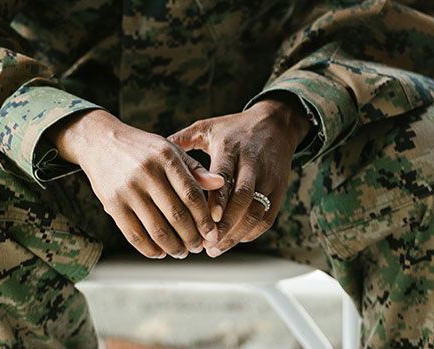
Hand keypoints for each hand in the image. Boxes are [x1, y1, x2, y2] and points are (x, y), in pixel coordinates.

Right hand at [48, 109, 223, 258]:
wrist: (99, 142)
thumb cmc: (142, 148)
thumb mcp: (170, 149)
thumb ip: (195, 169)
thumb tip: (220, 184)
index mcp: (166, 158)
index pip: (192, 195)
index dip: (205, 219)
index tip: (212, 234)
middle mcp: (147, 173)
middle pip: (176, 215)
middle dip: (191, 237)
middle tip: (198, 247)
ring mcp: (128, 190)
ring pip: (156, 229)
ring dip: (173, 247)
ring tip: (181, 252)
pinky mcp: (112, 203)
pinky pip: (133, 234)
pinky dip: (149, 249)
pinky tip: (160, 252)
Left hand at [168, 94, 310, 256]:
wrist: (276, 124)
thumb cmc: (234, 128)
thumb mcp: (208, 128)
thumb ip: (182, 141)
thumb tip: (154, 152)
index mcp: (231, 148)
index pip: (224, 177)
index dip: (217, 199)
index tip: (207, 220)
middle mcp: (253, 164)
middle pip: (243, 198)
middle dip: (226, 224)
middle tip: (206, 243)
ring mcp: (269, 178)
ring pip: (256, 212)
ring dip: (237, 234)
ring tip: (215, 248)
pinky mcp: (279, 190)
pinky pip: (267, 217)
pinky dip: (250, 233)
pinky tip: (232, 241)